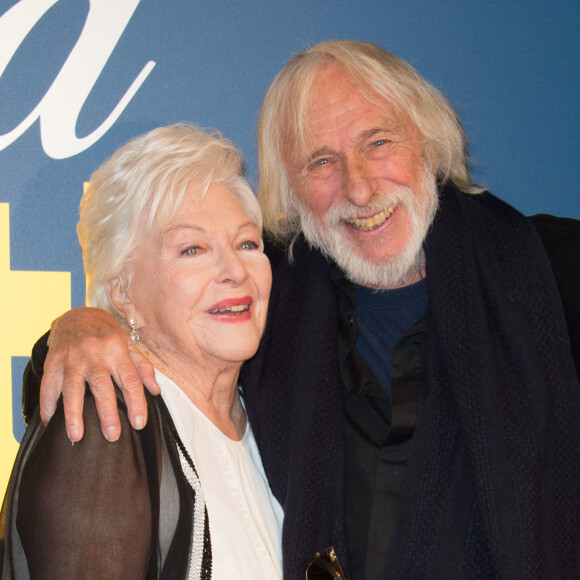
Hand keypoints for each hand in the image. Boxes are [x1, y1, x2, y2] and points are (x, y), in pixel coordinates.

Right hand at [39, 307, 159, 441]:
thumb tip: (155, 391)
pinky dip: (47, 404)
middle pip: (101, 386)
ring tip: (76, 436)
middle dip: (107, 412)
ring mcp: (72, 358)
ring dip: (73, 413)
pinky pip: (48, 385)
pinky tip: (49, 421)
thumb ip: (143, 368)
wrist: (78, 315)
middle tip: (112, 435)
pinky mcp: (53, 361)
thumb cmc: (108, 335)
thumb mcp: (130, 345)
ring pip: (72, 388)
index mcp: (117, 351)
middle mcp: (94, 354)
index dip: (136, 402)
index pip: (130, 379)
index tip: (139, 423)